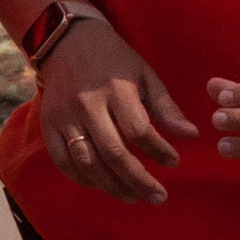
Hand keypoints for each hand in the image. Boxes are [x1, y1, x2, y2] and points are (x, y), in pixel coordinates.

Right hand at [35, 14, 195, 204]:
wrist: (66, 41)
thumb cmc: (113, 60)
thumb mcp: (143, 75)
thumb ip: (165, 107)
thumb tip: (191, 135)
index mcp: (115, 89)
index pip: (139, 130)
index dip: (159, 151)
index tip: (174, 162)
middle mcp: (88, 105)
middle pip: (114, 154)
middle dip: (139, 181)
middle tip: (158, 196)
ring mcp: (64, 118)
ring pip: (88, 163)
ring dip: (113, 186)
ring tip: (134, 198)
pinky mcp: (48, 126)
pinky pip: (64, 162)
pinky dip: (85, 179)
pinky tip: (104, 185)